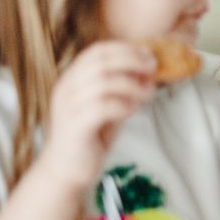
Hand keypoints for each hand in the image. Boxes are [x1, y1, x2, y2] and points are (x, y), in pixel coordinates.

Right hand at [37, 41, 156, 192]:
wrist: (67, 169)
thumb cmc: (91, 135)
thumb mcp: (109, 104)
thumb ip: (124, 88)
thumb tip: (151, 72)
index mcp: (72, 79)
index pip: (97, 51)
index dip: (125, 49)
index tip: (149, 55)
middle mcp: (66, 89)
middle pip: (101, 62)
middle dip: (132, 62)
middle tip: (153, 70)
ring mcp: (68, 107)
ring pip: (102, 83)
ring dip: (132, 85)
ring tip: (148, 94)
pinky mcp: (75, 127)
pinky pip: (102, 107)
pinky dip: (123, 105)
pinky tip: (133, 111)